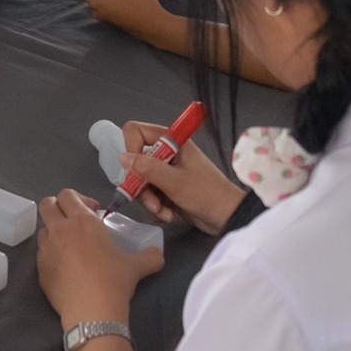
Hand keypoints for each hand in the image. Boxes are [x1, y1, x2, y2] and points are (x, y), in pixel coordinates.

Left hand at [36, 189, 162, 328]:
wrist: (91, 311)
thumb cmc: (113, 280)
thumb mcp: (136, 267)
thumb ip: (149, 257)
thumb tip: (157, 255)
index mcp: (82, 221)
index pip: (67, 194)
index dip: (79, 199)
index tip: (93, 212)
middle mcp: (59, 230)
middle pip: (47, 204)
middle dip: (58, 207)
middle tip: (74, 221)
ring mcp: (46, 249)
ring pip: (43, 229)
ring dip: (54, 231)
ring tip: (70, 246)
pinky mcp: (39, 269)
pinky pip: (42, 253)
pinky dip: (51, 254)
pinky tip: (66, 268)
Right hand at [115, 119, 244, 234]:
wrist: (228, 218)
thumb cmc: (206, 194)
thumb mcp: (175, 182)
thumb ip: (147, 168)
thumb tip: (122, 157)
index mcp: (171, 141)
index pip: (136, 132)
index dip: (131, 149)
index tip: (136, 170)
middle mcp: (166, 153)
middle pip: (135, 161)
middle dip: (141, 185)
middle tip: (152, 202)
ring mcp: (166, 171)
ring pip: (140, 181)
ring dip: (149, 200)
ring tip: (164, 212)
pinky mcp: (167, 188)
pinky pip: (148, 194)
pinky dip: (155, 206)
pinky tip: (168, 215)